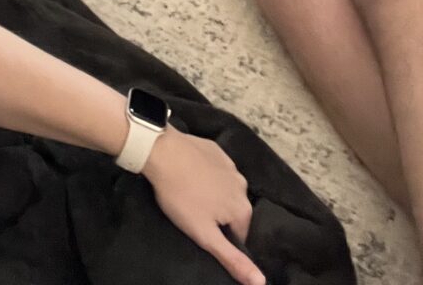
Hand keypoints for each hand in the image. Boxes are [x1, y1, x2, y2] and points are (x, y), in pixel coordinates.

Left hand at [144, 126, 264, 284]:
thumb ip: (232, 258)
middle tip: (193, 213)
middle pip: (233, 211)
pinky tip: (190, 174)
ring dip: (213, 194)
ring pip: (225, 189)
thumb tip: (261, 282)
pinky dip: (207, 174)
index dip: (220, 237)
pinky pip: (217, 168)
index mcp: (243, 208)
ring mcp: (231, 164)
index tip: (201, 231)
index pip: (239, 236)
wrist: (161, 152)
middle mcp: (243, 185)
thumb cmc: (181, 197)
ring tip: (190, 194)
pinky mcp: (216, 150)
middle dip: (218, 216)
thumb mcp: (204, 234)